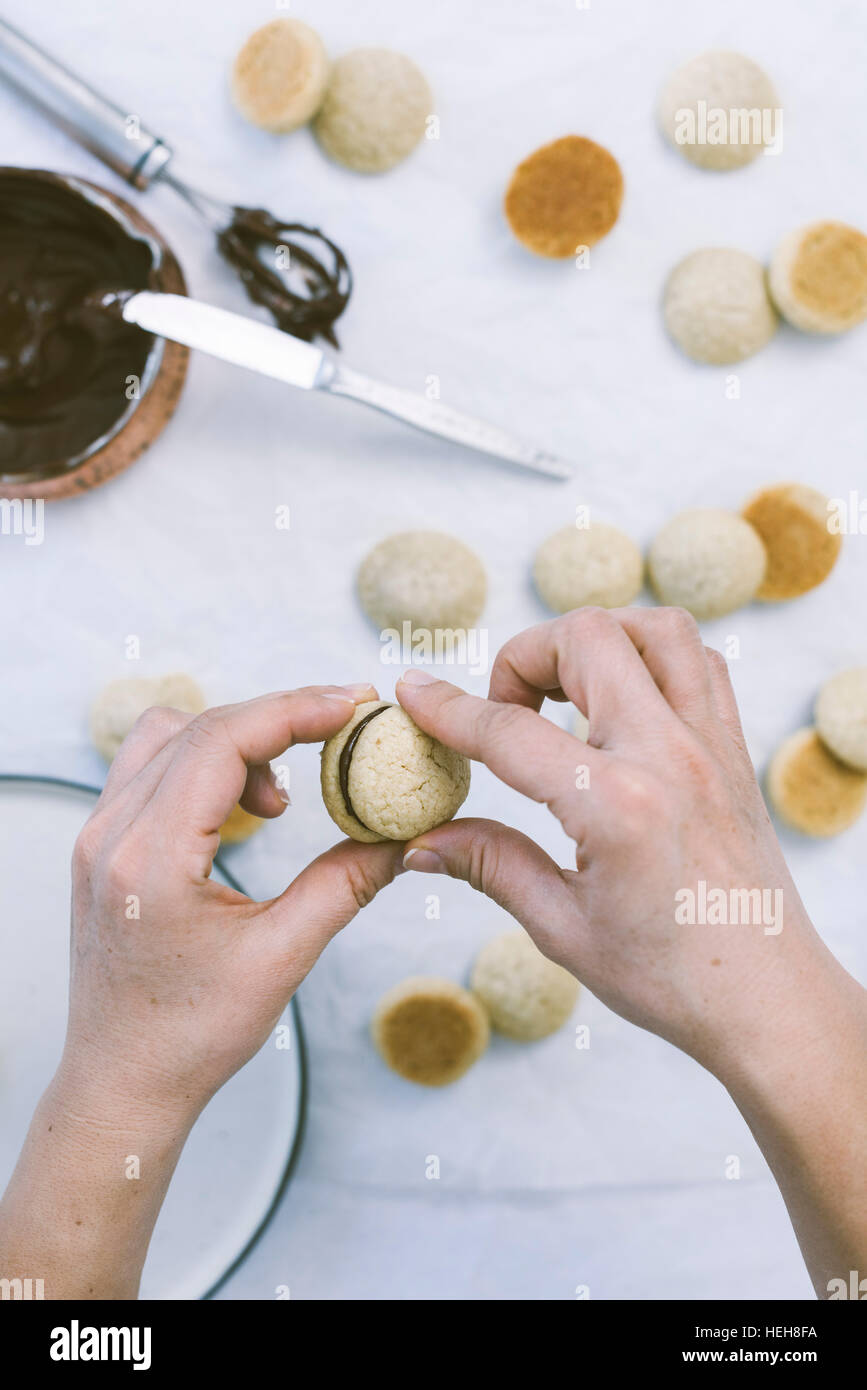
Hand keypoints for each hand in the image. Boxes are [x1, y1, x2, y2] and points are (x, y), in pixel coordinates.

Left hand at [64, 683, 404, 1119]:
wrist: (123, 1080)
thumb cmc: (192, 1034)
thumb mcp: (281, 959)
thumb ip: (343, 886)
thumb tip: (399, 836)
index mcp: (150, 859)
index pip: (222, 741)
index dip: (294, 710)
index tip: (354, 704)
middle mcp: (111, 835)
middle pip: (198, 726)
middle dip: (277, 719)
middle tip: (341, 734)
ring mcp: (97, 836)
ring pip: (167, 736)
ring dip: (234, 743)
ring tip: (278, 802)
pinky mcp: (101, 845)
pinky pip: (152, 768)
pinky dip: (204, 765)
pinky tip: (242, 813)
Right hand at [397, 607, 826, 1068]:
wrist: (768, 999)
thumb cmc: (672, 977)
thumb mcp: (563, 929)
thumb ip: (491, 866)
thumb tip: (423, 841)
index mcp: (617, 808)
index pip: (511, 732)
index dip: (448, 709)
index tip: (413, 692)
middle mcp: (670, 758)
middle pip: (588, 639)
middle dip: (526, 655)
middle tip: (506, 708)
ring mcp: (711, 747)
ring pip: (656, 628)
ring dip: (597, 640)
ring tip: (565, 690)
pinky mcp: (734, 752)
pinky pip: (700, 663)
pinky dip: (653, 657)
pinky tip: (623, 702)